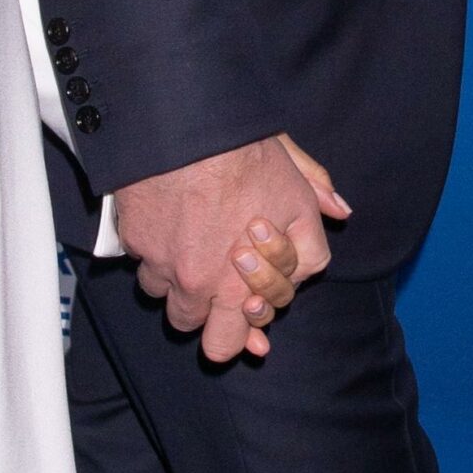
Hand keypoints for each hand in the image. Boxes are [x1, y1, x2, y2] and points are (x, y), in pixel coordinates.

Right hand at [116, 136, 344, 364]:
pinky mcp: (132, 241)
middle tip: (215, 292)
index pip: (233, 341)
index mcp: (238, 287)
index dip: (242, 319)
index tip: (244, 297)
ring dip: (175, 279)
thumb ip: (312, 228)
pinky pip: (141, 259)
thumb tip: (339, 219)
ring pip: (162, 295)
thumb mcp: (295, 192)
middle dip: (209, 320)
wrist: (188, 130)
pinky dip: (152, 247)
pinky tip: (169, 220)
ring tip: (191, 242)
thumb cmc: (244, 159)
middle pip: (195, 334)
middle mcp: (196, 286)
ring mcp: (159, 266)